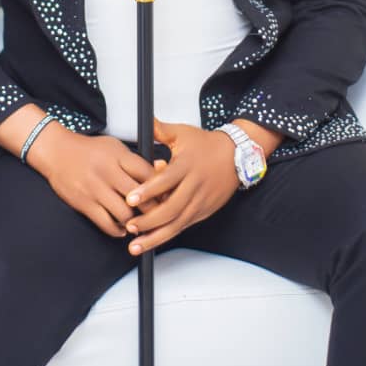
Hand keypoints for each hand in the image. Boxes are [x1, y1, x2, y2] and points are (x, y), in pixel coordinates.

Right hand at [27, 125, 162, 238]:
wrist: (56, 152)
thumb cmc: (88, 149)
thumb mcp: (115, 146)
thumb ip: (135, 160)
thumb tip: (160, 169)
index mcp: (118, 156)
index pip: (147, 174)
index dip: (161, 188)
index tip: (167, 195)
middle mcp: (108, 172)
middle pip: (140, 197)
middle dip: (153, 210)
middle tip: (159, 215)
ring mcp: (95, 189)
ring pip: (125, 214)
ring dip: (135, 223)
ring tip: (141, 225)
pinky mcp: (84, 203)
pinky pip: (106, 223)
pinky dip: (117, 230)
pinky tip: (122, 229)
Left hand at [123, 118, 238, 254]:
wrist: (236, 155)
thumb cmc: (206, 145)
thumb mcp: (183, 133)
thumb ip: (161, 130)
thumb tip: (145, 121)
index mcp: (187, 165)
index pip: (166, 180)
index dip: (148, 191)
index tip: (130, 199)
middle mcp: (194, 185)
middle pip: (171, 208)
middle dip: (149, 221)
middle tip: (130, 225)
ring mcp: (201, 201)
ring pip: (178, 223)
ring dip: (157, 236)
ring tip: (137, 245)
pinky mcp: (204, 211)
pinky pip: (184, 225)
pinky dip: (168, 234)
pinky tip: (153, 241)